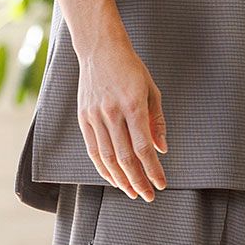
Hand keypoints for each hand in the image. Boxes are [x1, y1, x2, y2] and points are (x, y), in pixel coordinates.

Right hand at [76, 33, 167, 199]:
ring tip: (131, 191)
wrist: (100, 49)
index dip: (152, 170)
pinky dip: (103, 167)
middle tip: (147, 196)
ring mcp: (95, 116)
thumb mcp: (151, 90)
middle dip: (138, 181)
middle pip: (125, 157)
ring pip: (107, 157)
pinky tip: (113, 177)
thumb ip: (157, 121)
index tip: (161, 184)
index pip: (143, 147)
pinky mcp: (83, 117)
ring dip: (120, 178)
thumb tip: (161, 149)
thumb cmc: (130, 69)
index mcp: (132, 105)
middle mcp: (112, 113)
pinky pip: (93, 149)